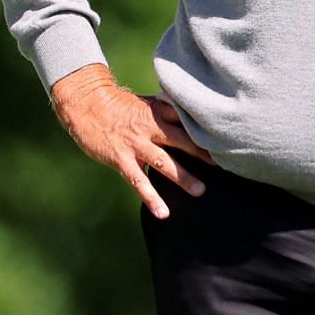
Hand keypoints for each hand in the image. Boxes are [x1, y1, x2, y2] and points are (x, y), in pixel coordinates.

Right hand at [48, 64, 213, 217]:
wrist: (87, 103)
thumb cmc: (119, 104)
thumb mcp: (147, 102)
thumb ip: (168, 110)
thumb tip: (192, 113)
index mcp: (159, 111)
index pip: (188, 122)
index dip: (207, 132)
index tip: (228, 141)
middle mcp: (151, 127)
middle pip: (183, 141)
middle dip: (203, 154)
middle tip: (225, 166)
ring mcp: (136, 144)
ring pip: (164, 163)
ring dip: (183, 177)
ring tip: (201, 191)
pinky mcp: (121, 159)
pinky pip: (139, 181)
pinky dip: (151, 198)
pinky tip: (163, 213)